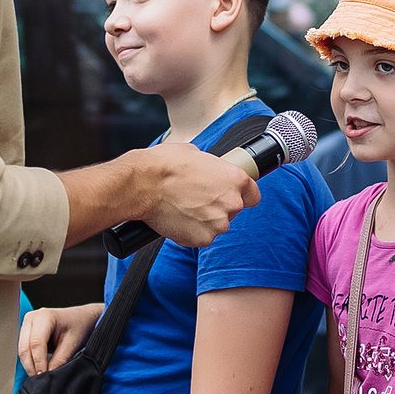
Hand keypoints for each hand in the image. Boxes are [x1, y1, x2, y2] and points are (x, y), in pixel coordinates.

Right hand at [19, 303, 100, 375]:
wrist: (81, 318)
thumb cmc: (79, 326)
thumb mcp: (73, 343)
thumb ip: (60, 359)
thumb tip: (48, 375)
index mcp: (44, 316)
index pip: (36, 343)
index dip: (39, 362)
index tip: (43, 376)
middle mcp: (32, 318)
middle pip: (25, 347)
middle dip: (31, 366)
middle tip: (40, 380)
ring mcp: (27, 324)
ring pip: (22, 350)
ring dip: (30, 365)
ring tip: (40, 377)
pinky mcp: (26, 331)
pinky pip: (24, 349)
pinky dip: (30, 361)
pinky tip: (38, 369)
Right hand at [134, 142, 257, 247]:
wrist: (142, 185)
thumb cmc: (165, 165)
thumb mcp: (196, 154)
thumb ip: (211, 167)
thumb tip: (209, 172)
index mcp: (235, 179)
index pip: (253, 194)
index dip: (242, 194)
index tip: (231, 194)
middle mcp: (232, 203)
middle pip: (233, 210)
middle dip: (218, 206)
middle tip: (196, 198)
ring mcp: (217, 224)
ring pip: (216, 225)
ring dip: (204, 220)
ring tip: (183, 208)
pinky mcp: (201, 239)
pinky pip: (200, 237)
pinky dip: (190, 232)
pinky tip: (177, 219)